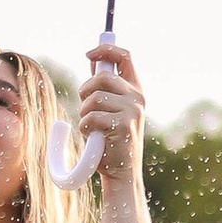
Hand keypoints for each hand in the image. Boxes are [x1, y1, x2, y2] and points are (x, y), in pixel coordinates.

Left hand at [77, 41, 145, 183]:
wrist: (121, 172)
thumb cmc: (111, 141)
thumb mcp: (110, 109)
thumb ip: (105, 88)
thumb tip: (95, 61)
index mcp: (135, 91)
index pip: (125, 57)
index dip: (106, 50)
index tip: (89, 54)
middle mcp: (137, 98)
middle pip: (102, 77)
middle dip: (86, 90)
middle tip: (85, 105)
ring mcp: (132, 111)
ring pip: (94, 98)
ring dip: (84, 112)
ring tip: (90, 126)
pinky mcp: (123, 126)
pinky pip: (91, 117)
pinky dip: (84, 127)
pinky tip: (92, 136)